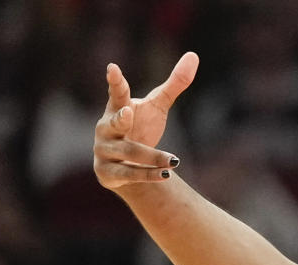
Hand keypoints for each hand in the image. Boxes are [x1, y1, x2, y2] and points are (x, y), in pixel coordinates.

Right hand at [93, 52, 197, 189]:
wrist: (127, 164)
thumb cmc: (142, 127)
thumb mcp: (158, 106)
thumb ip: (174, 84)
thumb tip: (194, 55)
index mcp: (117, 108)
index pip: (116, 93)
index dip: (115, 82)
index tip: (113, 68)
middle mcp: (106, 128)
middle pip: (113, 123)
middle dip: (120, 119)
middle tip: (128, 113)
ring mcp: (104, 151)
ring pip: (128, 153)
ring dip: (152, 157)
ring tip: (175, 160)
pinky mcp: (107, 173)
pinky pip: (129, 175)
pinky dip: (148, 175)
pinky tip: (166, 175)